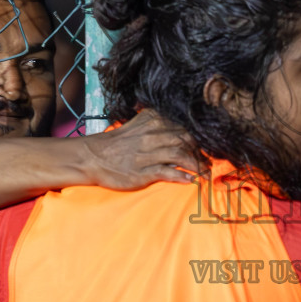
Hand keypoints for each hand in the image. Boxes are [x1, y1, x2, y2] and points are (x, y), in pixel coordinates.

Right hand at [83, 109, 203, 190]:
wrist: (92, 157)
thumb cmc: (117, 143)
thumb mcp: (138, 124)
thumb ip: (157, 121)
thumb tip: (178, 125)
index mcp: (154, 121)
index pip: (185, 129)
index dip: (198, 141)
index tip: (205, 151)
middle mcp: (153, 135)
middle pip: (187, 141)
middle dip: (200, 154)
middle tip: (208, 164)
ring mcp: (148, 154)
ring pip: (182, 156)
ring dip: (198, 166)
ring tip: (205, 174)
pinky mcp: (143, 171)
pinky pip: (169, 173)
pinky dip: (182, 176)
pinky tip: (191, 180)